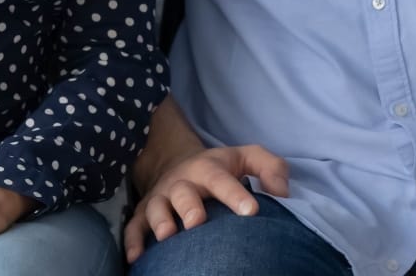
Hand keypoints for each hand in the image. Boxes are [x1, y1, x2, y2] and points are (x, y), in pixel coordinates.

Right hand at [124, 144, 289, 262]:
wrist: (177, 164)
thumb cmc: (220, 169)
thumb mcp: (247, 158)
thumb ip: (271, 168)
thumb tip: (282, 193)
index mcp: (208, 169)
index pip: (222, 180)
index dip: (235, 194)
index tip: (252, 211)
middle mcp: (182, 183)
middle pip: (183, 193)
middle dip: (189, 207)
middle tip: (198, 222)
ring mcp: (161, 198)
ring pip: (156, 209)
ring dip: (160, 222)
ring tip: (167, 236)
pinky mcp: (144, 214)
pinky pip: (134, 227)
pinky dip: (133, 242)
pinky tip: (137, 259)